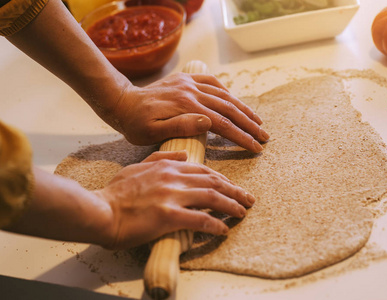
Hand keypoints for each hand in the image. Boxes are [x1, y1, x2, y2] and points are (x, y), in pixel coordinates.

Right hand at [95, 151, 254, 249]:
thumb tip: (183, 155)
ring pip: (212, 198)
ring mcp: (172, 196)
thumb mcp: (138, 166)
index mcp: (168, 166)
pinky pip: (200, 220)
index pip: (204, 170)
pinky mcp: (168, 216)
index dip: (222, 179)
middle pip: (213, 182)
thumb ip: (162, 157)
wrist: (100, 210)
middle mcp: (173, 178)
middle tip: (249, 199)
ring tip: (243, 212)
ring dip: (231, 205)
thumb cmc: (116, 192)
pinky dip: (215, 225)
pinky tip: (224, 230)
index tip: (233, 187)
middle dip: (234, 191)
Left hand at [112, 73, 268, 152]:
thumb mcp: (151, 132)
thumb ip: (180, 127)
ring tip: (258, 121)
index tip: (256, 148)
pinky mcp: (186, 80)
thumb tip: (209, 123)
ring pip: (225, 95)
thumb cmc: (135, 124)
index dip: (241, 136)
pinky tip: (235, 100)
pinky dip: (227, 92)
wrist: (122, 101)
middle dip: (250, 124)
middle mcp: (192, 92)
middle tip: (264, 137)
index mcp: (186, 107)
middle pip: (229, 108)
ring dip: (244, 108)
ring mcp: (190, 84)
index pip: (222, 124)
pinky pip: (213, 82)